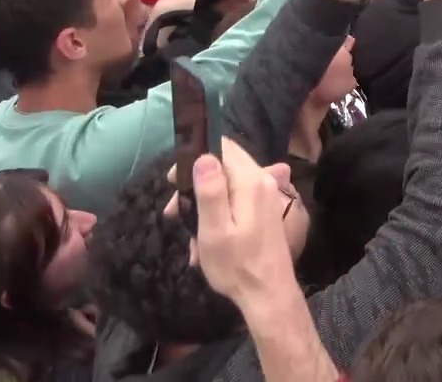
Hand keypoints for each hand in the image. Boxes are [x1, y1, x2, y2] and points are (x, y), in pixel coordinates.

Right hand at [188, 137, 299, 308]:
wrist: (268, 294)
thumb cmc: (237, 265)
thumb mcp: (215, 229)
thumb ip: (211, 191)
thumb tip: (203, 156)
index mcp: (251, 181)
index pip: (223, 147)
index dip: (195, 156)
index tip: (174, 181)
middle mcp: (264, 181)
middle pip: (224, 165)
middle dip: (195, 184)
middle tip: (174, 212)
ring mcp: (266, 196)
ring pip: (227, 186)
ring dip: (203, 206)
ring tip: (189, 236)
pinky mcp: (264, 211)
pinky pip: (235, 202)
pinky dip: (217, 216)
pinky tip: (204, 243)